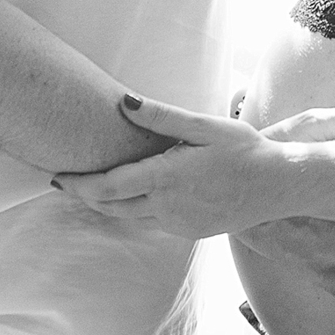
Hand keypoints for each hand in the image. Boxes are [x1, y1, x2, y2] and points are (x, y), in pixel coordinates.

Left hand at [52, 91, 334, 236]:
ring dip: (108, 204)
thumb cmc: (243, 149)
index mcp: (165, 179)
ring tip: (92, 186)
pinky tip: (137, 193)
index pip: (106, 188)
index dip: (76, 184)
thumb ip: (161, 116)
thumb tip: (123, 102)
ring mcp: (177, 224)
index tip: (55, 177)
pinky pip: (152, 221)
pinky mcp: (189, 232)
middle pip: (111, 207)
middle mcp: (166, 208)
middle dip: (84, 195)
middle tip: (63, 181)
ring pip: (129, 217)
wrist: (278, 186)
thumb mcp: (204, 126)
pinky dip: (135, 209)